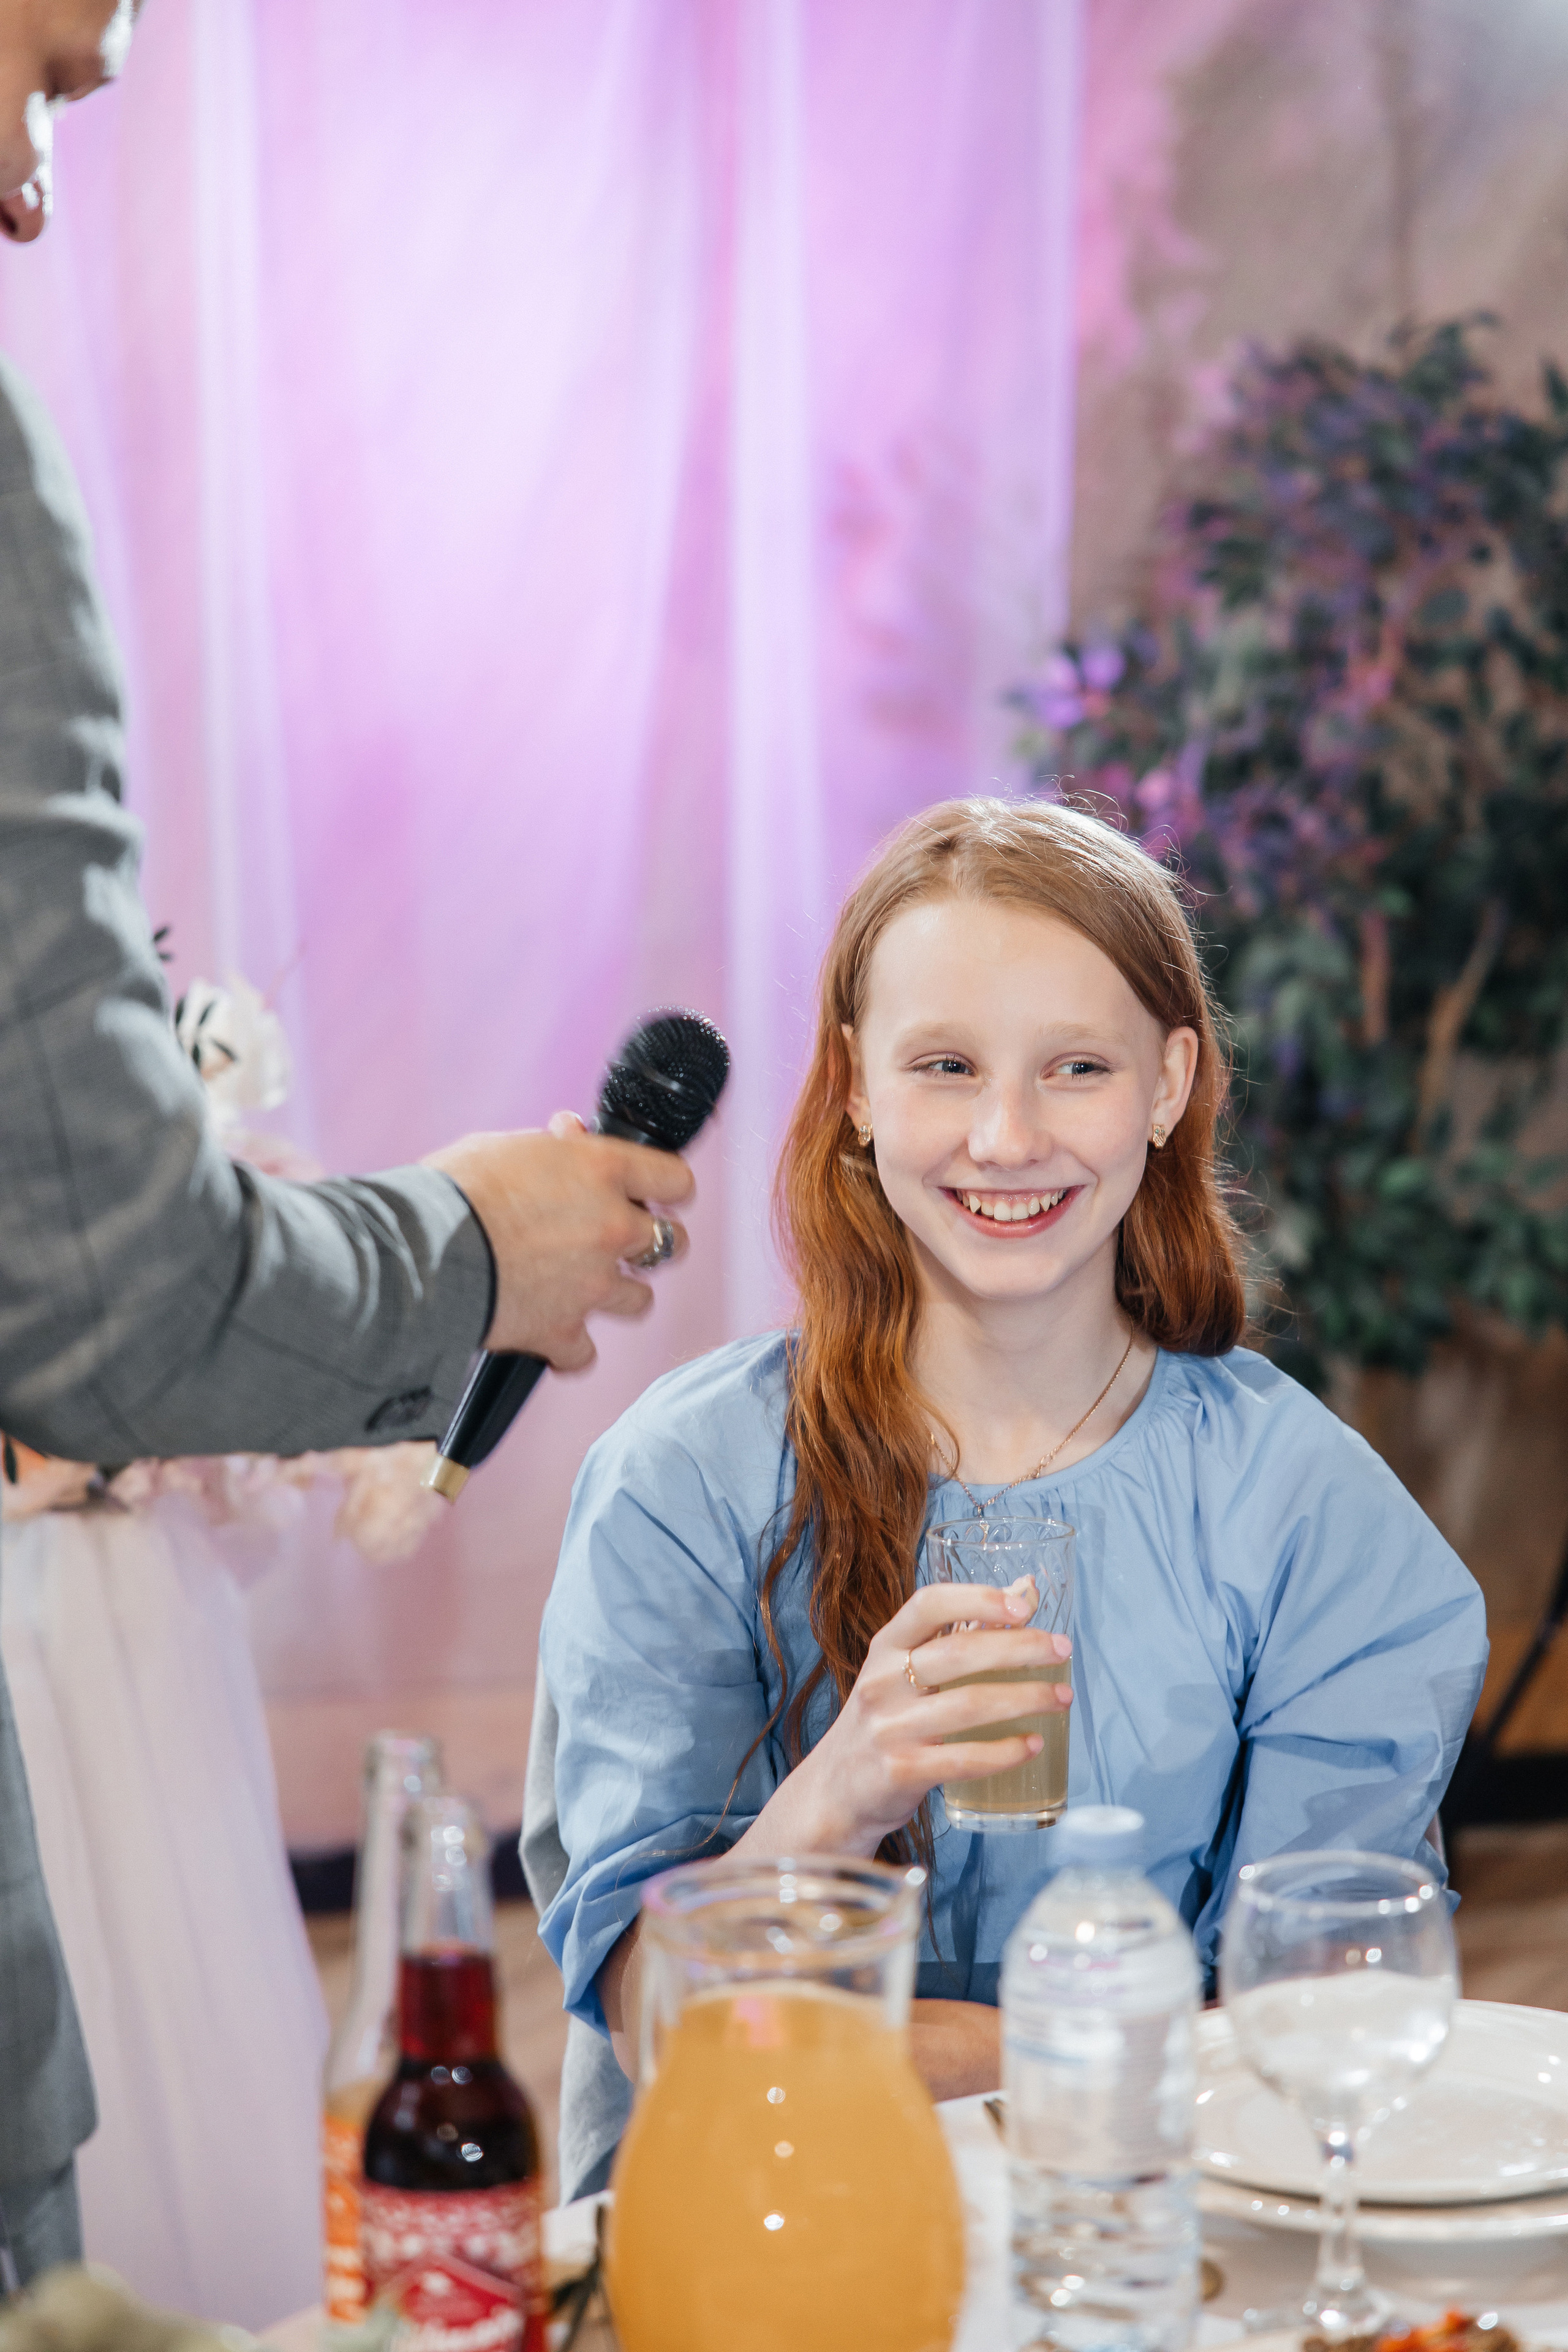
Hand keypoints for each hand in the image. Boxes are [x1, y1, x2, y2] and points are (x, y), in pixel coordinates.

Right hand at [425, 1114, 692, 1367]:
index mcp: (601, 1170)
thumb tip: (568, 1134)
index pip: (675, 1179)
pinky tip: (549, 1334)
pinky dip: (569, 1348)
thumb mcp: (503, 1146)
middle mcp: (610, 1227)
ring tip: (581, 1286)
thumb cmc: (450, 1190)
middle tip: (617, 1241)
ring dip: (616, 1294)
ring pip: (640, 1299)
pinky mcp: (562, 1331)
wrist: (414, 1253)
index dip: (665, 1188)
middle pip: (672, 1243)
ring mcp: (592, 1284)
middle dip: (649, 1243)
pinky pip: (585, 1353)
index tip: (653, 1195)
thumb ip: (551, 1148)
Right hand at [730, 1579, 1071, 1861]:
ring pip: (969, 1705)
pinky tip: (1034, 1744)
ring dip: (1026, 1698)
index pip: (928, 1605)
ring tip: (1062, 1696)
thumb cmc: (886, 1720)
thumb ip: (962, 1631)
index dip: (977, 1598)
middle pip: (959, 1653)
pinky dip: (1006, 1751)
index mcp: (884, 1648)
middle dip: (1021, 1647)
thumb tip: (1026, 1589)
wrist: (836, 1791)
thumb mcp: (907, 1670)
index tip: (1024, 1605)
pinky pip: (964, 1759)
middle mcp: (882, 1682)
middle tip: (1063, 1649)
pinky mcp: (901, 1772)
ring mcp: (889, 1729)